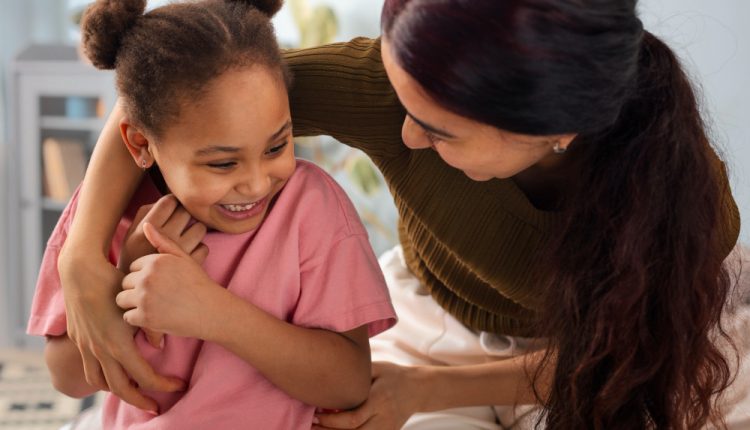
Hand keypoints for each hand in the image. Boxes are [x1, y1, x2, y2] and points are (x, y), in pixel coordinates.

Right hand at [58, 246, 185, 413]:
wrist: (81, 271)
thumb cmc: (114, 283)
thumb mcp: (137, 305)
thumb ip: (151, 327)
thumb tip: (160, 346)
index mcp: (118, 344)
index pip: (144, 377)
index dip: (163, 385)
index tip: (178, 386)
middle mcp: (100, 351)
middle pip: (122, 389)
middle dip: (141, 401)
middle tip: (157, 407)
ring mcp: (86, 348)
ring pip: (101, 383)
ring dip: (118, 392)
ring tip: (135, 393)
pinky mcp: (79, 341)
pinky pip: (89, 370)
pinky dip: (102, 379)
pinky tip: (114, 375)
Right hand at [118, 194, 207, 271]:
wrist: (136, 293)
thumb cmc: (134, 259)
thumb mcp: (130, 235)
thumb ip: (144, 214)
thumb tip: (166, 200)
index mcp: (147, 228)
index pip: (170, 201)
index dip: (172, 203)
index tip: (171, 210)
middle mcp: (164, 237)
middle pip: (186, 212)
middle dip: (184, 215)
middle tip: (178, 224)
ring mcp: (180, 252)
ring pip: (200, 228)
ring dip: (194, 231)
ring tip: (185, 238)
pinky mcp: (191, 265)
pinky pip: (205, 247)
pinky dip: (199, 249)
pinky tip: (188, 254)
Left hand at [118, 195, 207, 346]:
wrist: (211, 311)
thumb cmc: (198, 284)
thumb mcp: (184, 258)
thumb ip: (163, 242)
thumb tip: (146, 224)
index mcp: (155, 261)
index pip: (134, 267)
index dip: (145, 276)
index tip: (159, 283)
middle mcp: (148, 277)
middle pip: (125, 282)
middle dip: (136, 289)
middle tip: (156, 296)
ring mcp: (145, 298)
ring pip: (122, 299)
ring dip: (133, 304)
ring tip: (152, 306)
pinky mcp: (144, 317)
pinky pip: (127, 317)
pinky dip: (138, 319)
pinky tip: (153, 316)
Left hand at [313, 362, 420, 429]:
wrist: (418, 389)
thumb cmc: (392, 375)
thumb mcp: (377, 368)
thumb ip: (356, 373)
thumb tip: (328, 368)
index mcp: (379, 399)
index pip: (353, 418)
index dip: (331, 420)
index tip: (315, 413)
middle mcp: (384, 418)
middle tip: (309, 426)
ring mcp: (387, 429)